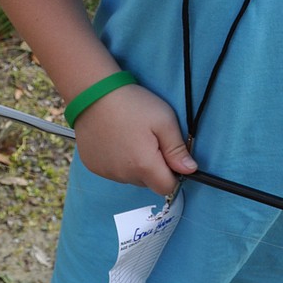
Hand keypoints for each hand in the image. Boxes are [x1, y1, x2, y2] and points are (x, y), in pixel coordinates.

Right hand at [72, 83, 196, 196]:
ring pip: (131, 177)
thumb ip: (177, 149)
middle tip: (150, 139)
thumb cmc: (132, 104)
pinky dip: (119, 161)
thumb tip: (190, 170)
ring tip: (131, 136)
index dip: (174, 175)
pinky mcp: (94, 166)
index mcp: (144, 166)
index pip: (167, 188)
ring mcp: (107, 172)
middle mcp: (124, 175)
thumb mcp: (164, 120)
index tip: (170, 155)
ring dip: (136, 165)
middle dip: (154, 167)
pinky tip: (116, 139)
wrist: (93, 94)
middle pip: (149, 183)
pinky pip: (114, 171)